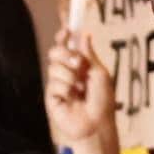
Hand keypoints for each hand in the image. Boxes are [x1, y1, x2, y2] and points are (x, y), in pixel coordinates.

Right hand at [45, 32, 112, 151]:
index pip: (66, 45)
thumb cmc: (102, 101)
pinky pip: (53, 84)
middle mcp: (66, 72)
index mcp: (79, 65)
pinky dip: (66, 89)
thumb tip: (85, 35)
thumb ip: (89, 55)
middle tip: (78, 63)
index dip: (63, 36)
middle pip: (55, 52)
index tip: (67, 29)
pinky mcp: (51, 96)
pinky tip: (72, 99)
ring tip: (80, 88)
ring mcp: (58, 84)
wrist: (96, 124)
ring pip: (54, 67)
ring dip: (70, 76)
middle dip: (65, 53)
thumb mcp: (100, 74)